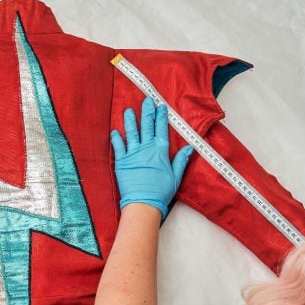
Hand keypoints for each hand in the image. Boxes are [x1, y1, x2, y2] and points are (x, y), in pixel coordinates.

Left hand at [110, 97, 193, 217]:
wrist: (143, 203)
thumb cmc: (161, 192)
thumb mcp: (176, 176)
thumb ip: (181, 160)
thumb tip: (189, 148)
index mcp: (160, 151)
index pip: (161, 129)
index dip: (161, 117)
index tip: (160, 106)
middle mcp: (146, 149)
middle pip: (146, 126)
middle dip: (147, 112)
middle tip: (146, 100)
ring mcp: (133, 154)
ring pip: (131, 133)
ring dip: (130, 121)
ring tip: (128, 110)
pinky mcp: (122, 162)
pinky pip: (118, 147)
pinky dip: (116, 138)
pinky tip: (114, 131)